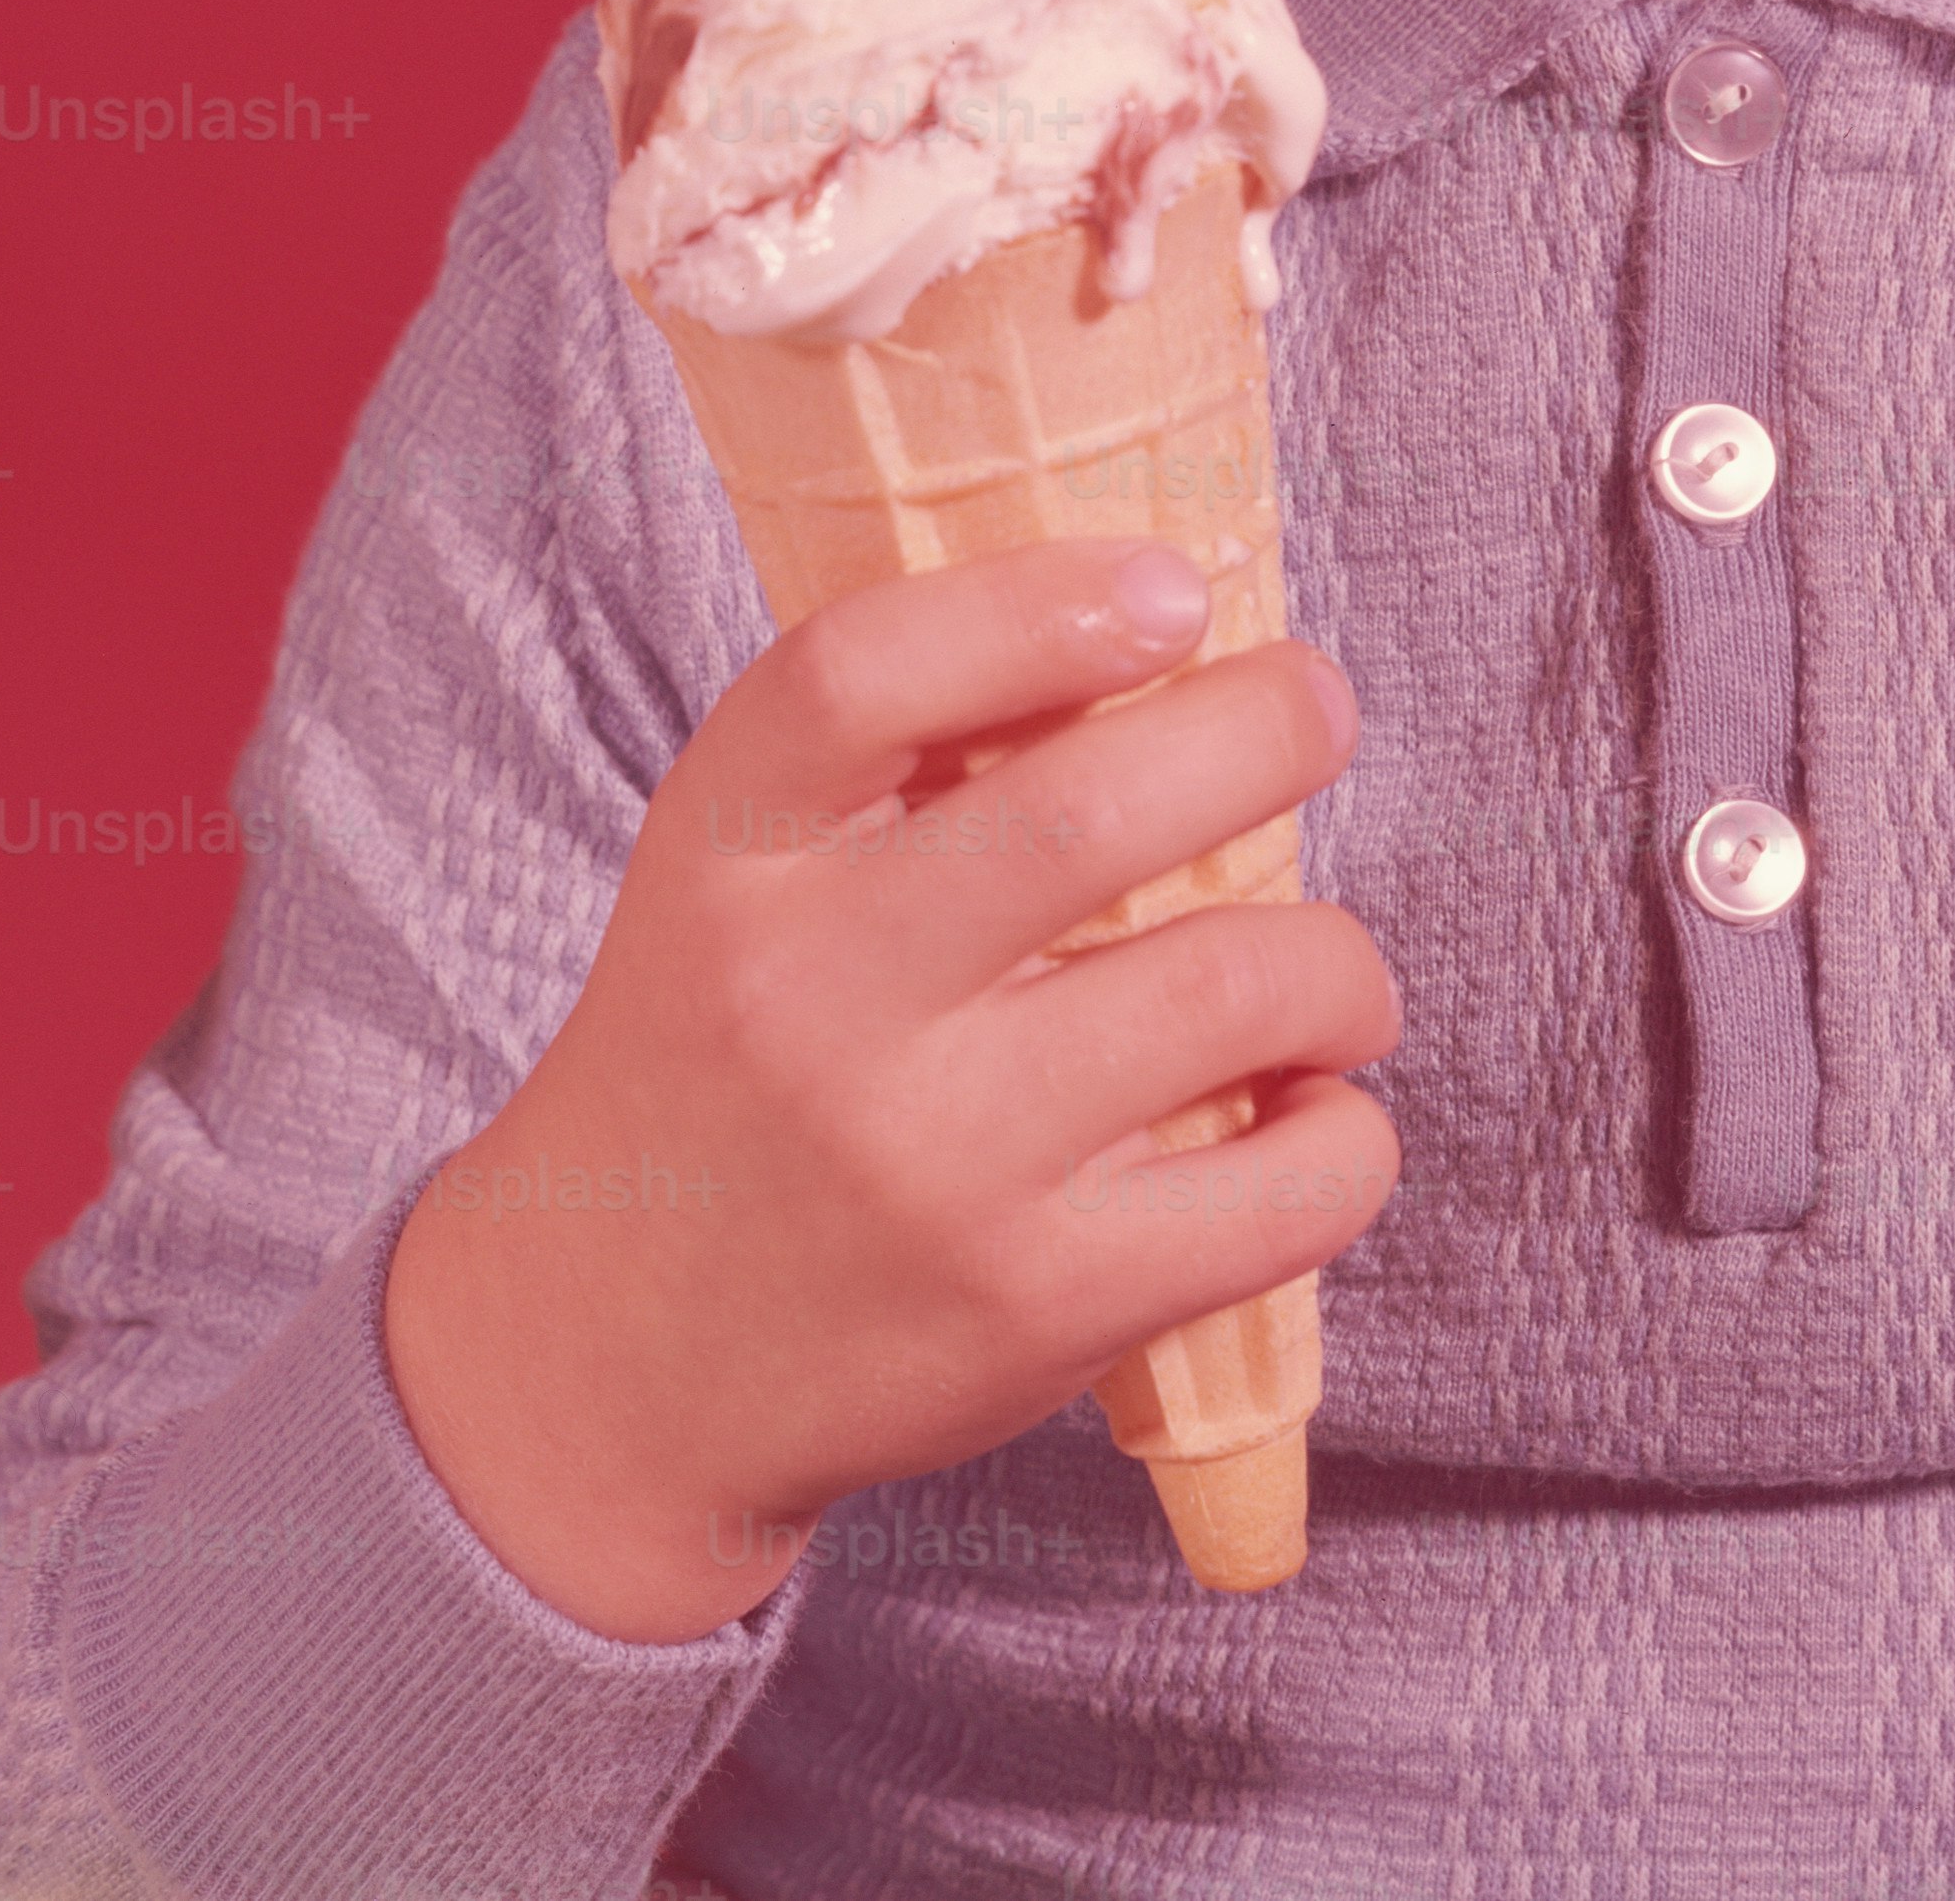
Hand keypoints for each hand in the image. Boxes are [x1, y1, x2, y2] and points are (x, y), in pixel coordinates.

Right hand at [380, 540, 1398, 1639]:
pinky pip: (1280, 1190)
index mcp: (729, 859)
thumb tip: (1163, 608)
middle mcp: (815, 1002)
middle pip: (1089, 812)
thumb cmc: (730, 1059)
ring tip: (1334, 978)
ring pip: (1231, 987)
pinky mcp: (1030, 1308)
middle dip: (1270, 727)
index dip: (1040, 603)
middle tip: (1315, 714)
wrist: (608, 1367)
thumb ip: (893, 748)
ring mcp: (930, 1164)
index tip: (1172, 588)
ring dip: (1340, 963)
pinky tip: (1314, 1115)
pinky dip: (1347, 1136)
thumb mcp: (737, 875)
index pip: (859, 671)